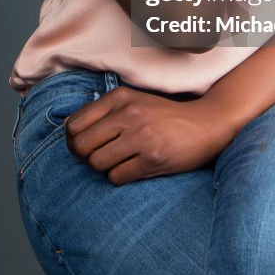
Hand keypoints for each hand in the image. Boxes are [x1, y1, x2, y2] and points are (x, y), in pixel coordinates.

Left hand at [64, 85, 235, 184]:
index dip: (73, 140)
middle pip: (81, 146)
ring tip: (119, 161)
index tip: (85, 145)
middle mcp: (128, 114)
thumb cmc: (166, 116)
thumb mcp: (134, 102)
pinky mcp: (152, 158)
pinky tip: (134, 168)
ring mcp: (140, 136)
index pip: (74, 124)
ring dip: (104, 168)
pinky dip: (120, 177)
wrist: (206, 124)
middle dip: (85, 157)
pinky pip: (117, 177)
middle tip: (98, 158)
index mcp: (120, 97)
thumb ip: (103, 111)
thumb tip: (68, 129)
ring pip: (96, 163)